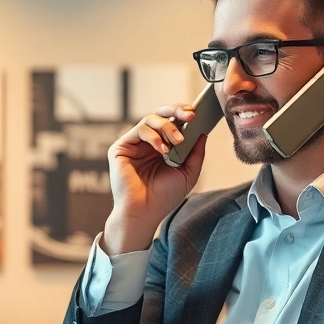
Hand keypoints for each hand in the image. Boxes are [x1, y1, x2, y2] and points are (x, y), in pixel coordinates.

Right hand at [103, 105, 208, 254]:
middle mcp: (147, 142)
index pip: (171, 122)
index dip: (182, 114)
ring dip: (168, 127)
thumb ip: (195, 153)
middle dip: (176, 110)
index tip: (196, 114)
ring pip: (150, 119)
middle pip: (160, 114)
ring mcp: (133, 144)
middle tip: (190, 115)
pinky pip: (139, 130)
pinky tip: (162, 150)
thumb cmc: (164, 197)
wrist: (144, 212)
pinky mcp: (121, 148)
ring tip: (177, 141)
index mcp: (162, 146)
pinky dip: (153, 136)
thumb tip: (203, 133)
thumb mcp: (188, 173)